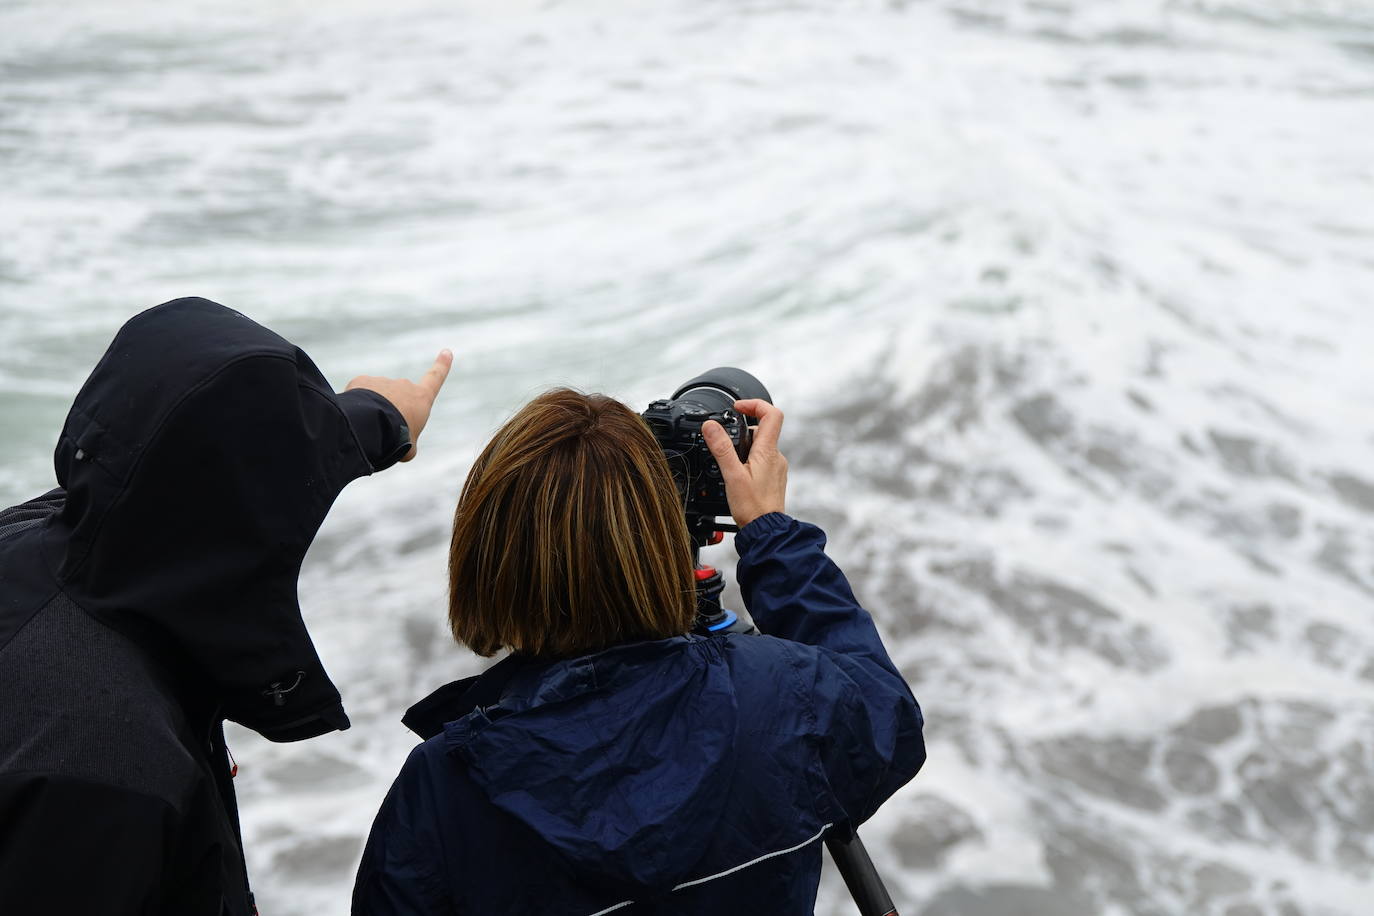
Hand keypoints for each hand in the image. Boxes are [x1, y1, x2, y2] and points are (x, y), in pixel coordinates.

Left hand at [345, 349, 452, 461]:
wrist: (373, 425)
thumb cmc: (397, 439)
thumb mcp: (409, 448)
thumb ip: (407, 444)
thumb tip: (400, 445)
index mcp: (421, 398)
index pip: (435, 379)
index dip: (442, 366)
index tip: (446, 352)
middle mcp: (404, 385)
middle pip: (399, 398)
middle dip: (391, 411)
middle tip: (384, 431)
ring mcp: (383, 381)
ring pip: (377, 397)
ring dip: (373, 410)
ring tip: (368, 427)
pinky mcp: (363, 380)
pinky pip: (360, 394)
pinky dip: (357, 405)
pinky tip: (355, 418)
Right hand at [701, 399, 786, 529]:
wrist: (766, 531)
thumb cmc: (752, 507)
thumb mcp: (731, 475)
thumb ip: (721, 448)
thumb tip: (710, 425)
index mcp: (768, 451)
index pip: (772, 413)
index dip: (754, 404)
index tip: (737, 407)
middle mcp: (776, 457)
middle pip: (762, 429)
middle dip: (742, 430)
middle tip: (725, 441)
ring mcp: (776, 468)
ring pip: (760, 446)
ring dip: (744, 448)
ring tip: (729, 465)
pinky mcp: (773, 478)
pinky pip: (762, 461)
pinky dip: (748, 461)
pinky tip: (737, 476)